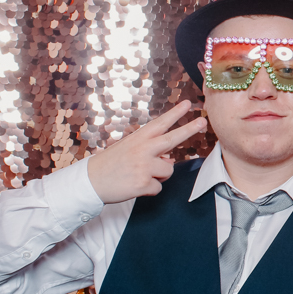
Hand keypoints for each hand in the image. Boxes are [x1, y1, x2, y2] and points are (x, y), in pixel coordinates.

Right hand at [86, 100, 206, 203]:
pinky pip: (158, 187)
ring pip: (168, 171)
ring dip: (159, 176)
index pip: (160, 124)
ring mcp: (144, 166)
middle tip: (203, 121)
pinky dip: (149, 189)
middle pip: (172, 138)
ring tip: (139, 176)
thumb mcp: (127, 151)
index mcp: (138, 139)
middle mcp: (143, 149)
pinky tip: (134, 186)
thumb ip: (150, 152)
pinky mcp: (143, 182)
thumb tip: (170, 160)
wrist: (90, 182)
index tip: (187, 104)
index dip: (174, 114)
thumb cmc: (109, 165)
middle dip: (189, 128)